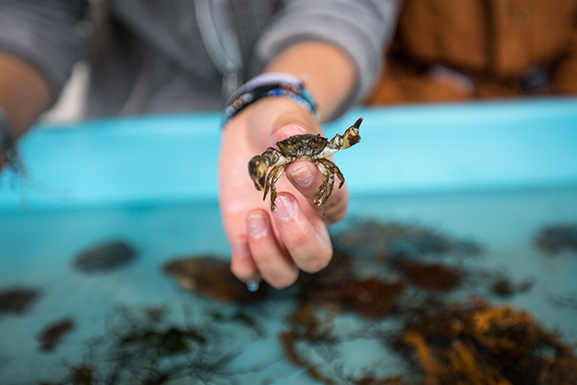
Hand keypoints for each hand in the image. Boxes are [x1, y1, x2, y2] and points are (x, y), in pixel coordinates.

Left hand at [218, 98, 348, 288]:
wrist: (250, 131)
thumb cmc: (278, 126)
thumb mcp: (286, 119)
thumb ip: (291, 130)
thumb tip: (289, 138)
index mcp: (326, 195)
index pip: (334, 204)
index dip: (317, 189)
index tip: (295, 165)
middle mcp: (307, 223)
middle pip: (316, 259)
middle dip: (298, 239)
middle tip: (280, 202)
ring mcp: (277, 236)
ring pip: (284, 275)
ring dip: (268, 254)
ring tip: (254, 215)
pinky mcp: (248, 241)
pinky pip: (250, 273)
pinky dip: (245, 263)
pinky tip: (240, 232)